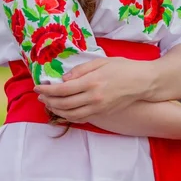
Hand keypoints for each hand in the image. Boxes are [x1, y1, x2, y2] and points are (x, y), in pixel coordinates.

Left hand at [34, 57, 149, 121]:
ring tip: (48, 104)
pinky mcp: (103, 113)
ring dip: (57, 110)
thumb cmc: (123, 67)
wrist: (143, 82)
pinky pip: (82, 118)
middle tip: (40, 96)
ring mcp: (99, 108)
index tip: (37, 87)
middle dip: (49, 101)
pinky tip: (63, 111)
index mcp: (92, 82)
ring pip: (71, 115)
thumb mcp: (101, 61)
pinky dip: (69, 116)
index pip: (63, 89)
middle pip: (64, 104)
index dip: (48, 90)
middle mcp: (94, 98)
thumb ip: (81, 70)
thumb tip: (64, 79)